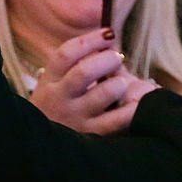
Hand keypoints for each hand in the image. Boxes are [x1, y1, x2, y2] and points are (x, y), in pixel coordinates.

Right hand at [30, 29, 157, 134]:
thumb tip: (110, 37)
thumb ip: (78, 63)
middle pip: (85, 72)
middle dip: (107, 60)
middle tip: (117, 59)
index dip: (91, 40)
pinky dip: (134, 106)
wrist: (42, 147)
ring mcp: (76, 119)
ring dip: (120, 83)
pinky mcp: (93, 136)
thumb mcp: (57, 84)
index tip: (109, 34)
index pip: (66, 54)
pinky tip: (138, 99)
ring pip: (105, 93)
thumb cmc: (60, 106)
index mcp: (50, 81)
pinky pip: (120, 119)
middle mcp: (60, 99)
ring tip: (122, 83)